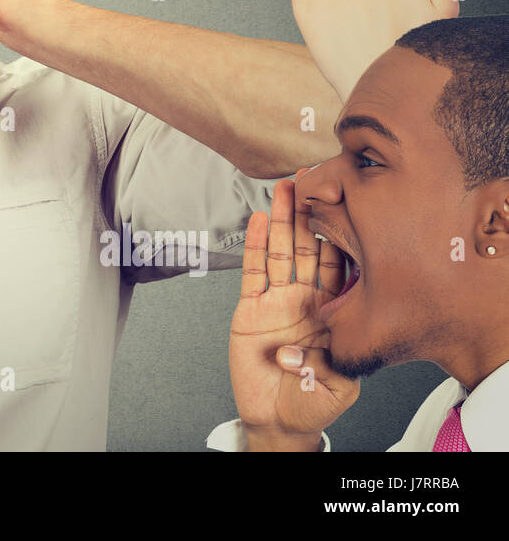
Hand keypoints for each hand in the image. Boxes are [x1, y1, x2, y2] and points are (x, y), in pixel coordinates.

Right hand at [229, 173, 358, 448]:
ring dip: (285, 219)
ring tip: (286, 187)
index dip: (343, 233)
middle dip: (312, 213)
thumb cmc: (313, 403)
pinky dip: (257, 245)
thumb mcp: (339, 384)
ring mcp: (278, 301)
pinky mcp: (250, 308)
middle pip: (310, 248)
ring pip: (282, 251)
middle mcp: (307, 299)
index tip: (346, 201)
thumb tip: (304, 343)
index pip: (341, 265)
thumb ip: (331, 359)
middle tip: (313, 179)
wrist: (277, 418)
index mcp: (335, 311)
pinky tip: (261, 220)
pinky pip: (254, 271)